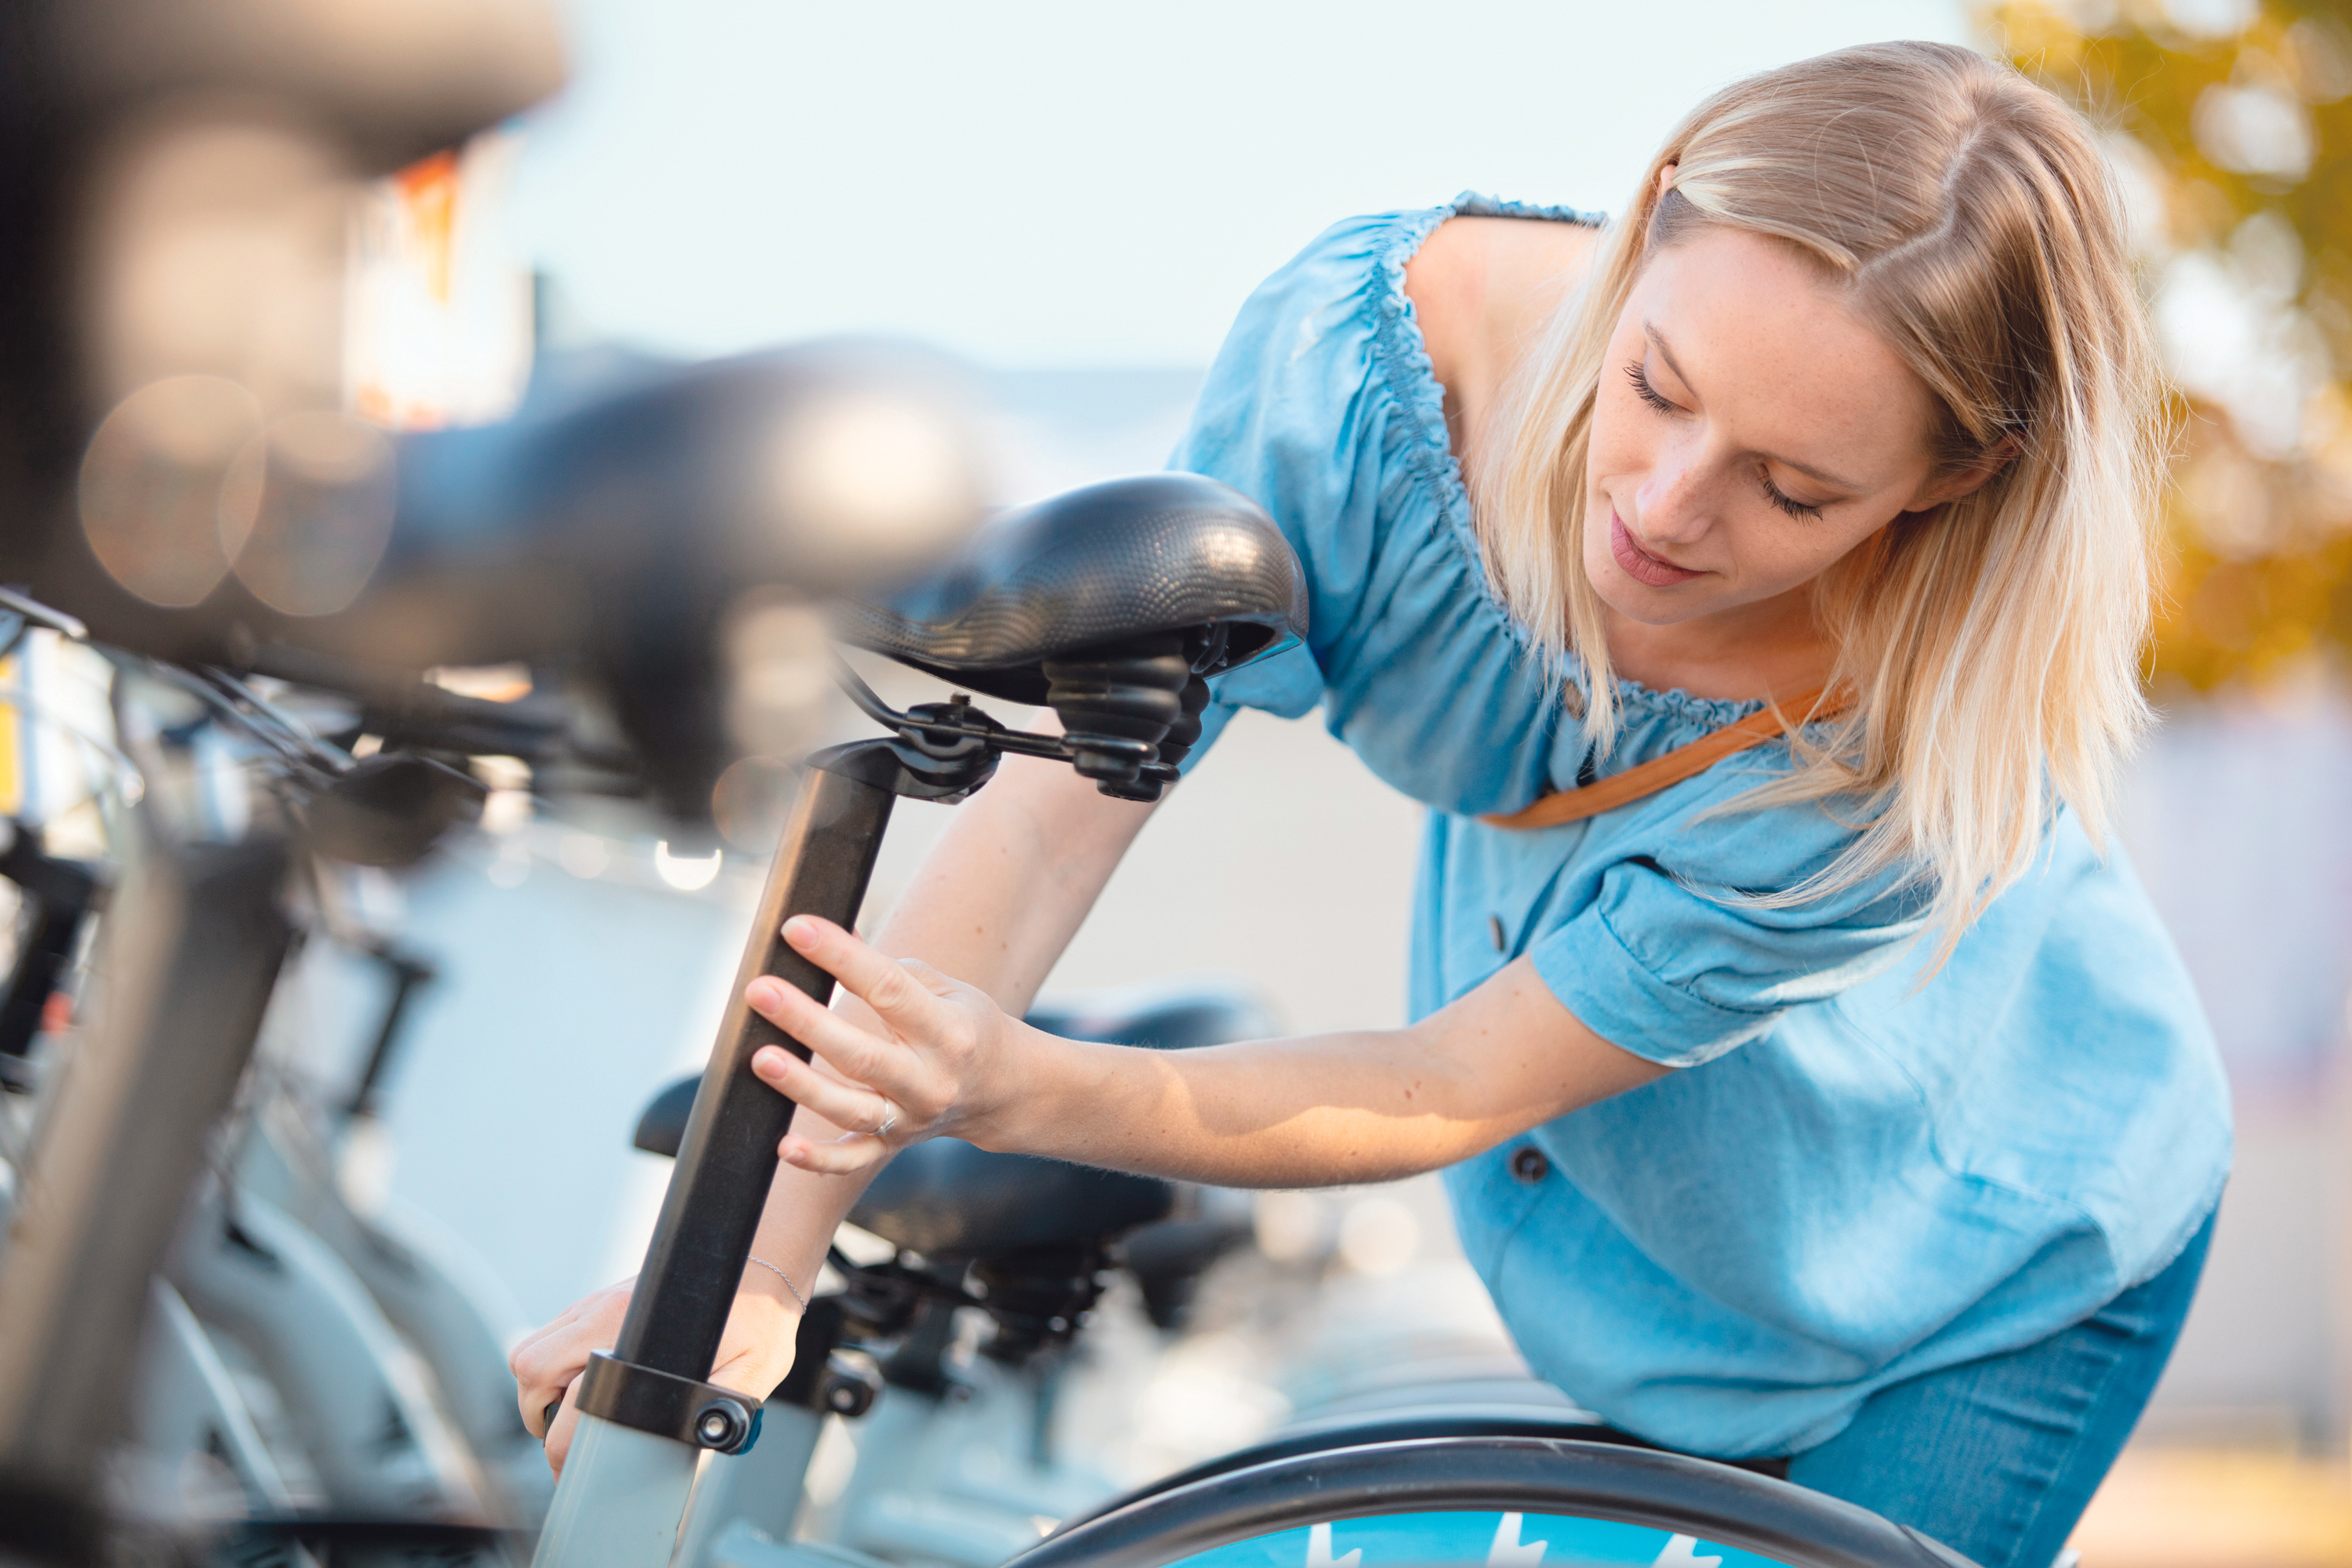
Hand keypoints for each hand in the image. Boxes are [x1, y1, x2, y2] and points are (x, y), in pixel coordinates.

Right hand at [508, 1270, 800, 1474]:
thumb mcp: (753, 1371)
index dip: (563, 1441)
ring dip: (542, 1386)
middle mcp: (606, 1310)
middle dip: (537, 1411)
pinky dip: (557, 1363)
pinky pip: (556, 1332)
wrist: (765, 1260)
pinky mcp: (604, 1298)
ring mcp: (600, 1300)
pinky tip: (587, 1382)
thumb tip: (695, 1441)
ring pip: (535, 1346)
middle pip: (530, 1364)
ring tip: (572, 1415)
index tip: (573, 1464)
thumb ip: (722, 1408)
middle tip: (566, 1439)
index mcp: (632, 1328)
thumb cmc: (760, 1314)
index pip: (572, 1392)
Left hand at [746, 915, 1021, 1174]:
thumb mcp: (946, 989)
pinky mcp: (894, 1144)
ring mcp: (911, 1117)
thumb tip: (826, 932)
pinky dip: (820, 1160)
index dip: (840, 957)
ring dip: (804, 1087)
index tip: (795, 929)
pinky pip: (854, 1159)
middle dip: (807, 1023)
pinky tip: (785, 1147)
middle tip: (760, 991)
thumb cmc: (966, 1026)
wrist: (1004, 1090)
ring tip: (760, 1058)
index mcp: (947, 1029)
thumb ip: (886, 968)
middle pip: (862, 1055)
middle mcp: (930, 1078)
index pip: (888, 988)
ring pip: (852, 1109)